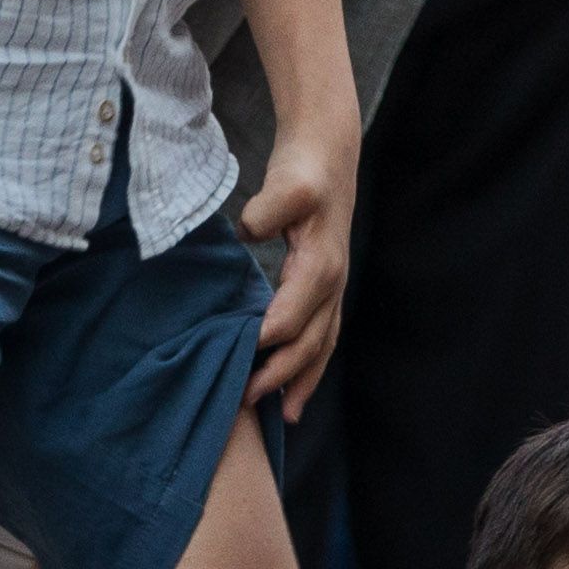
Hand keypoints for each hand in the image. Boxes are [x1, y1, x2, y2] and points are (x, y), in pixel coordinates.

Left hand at [237, 116, 355, 422]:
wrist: (329, 153)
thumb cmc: (304, 170)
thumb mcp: (287, 183)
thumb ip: (268, 208)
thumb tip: (250, 230)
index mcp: (320, 267)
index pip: (290, 319)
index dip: (264, 345)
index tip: (235, 364)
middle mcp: (331, 284)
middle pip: (308, 343)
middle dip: (279, 376)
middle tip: (245, 400)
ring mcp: (333, 288)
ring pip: (322, 345)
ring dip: (302, 380)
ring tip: (285, 414)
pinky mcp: (327, 286)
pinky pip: (323, 334)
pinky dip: (311, 362)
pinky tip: (296, 382)